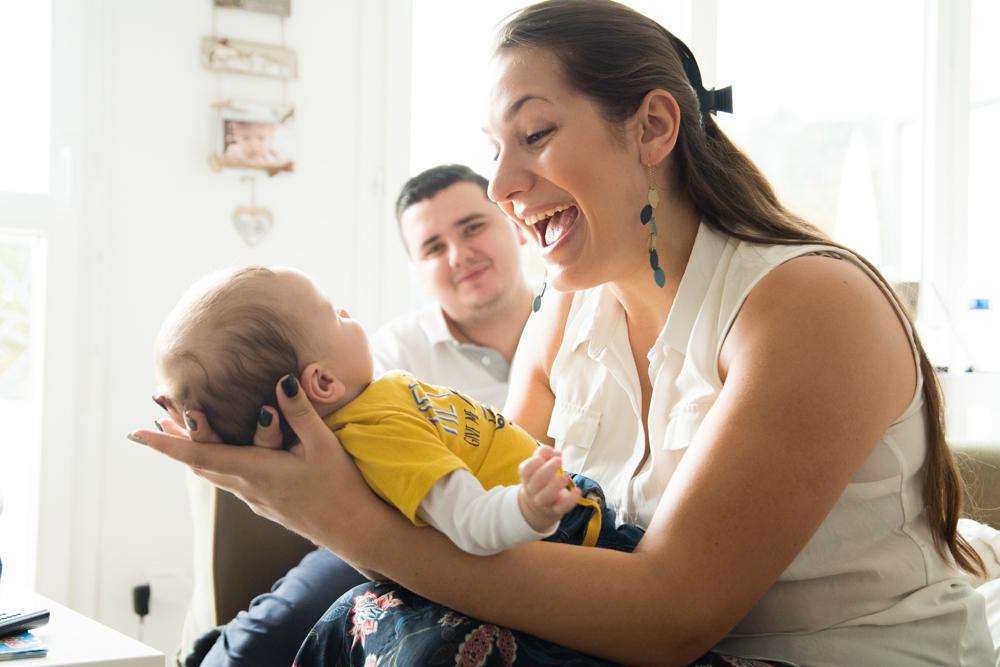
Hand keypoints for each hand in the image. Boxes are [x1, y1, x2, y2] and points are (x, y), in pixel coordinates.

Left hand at [135, 376, 384, 554]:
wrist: (353, 529)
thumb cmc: (340, 486)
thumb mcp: (323, 444)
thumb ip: (300, 412)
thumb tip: (282, 379)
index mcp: (254, 470)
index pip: (198, 455)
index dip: (166, 444)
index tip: (136, 433)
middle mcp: (247, 487)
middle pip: (199, 464)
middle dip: (174, 443)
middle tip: (155, 420)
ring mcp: (256, 498)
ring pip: (214, 473)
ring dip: (194, 453)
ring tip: (182, 431)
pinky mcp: (267, 503)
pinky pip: (230, 479)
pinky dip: (216, 461)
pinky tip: (225, 453)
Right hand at [517, 445, 581, 532]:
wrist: (540, 505)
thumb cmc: (542, 478)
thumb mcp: (540, 465)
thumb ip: (545, 454)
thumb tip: (555, 452)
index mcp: (528, 477)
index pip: (525, 470)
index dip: (533, 463)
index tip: (541, 458)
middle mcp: (533, 490)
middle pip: (535, 482)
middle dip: (547, 470)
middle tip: (558, 460)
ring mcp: (543, 502)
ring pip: (545, 497)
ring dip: (555, 486)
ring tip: (565, 477)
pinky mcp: (556, 509)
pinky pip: (561, 507)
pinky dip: (570, 500)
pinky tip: (577, 491)